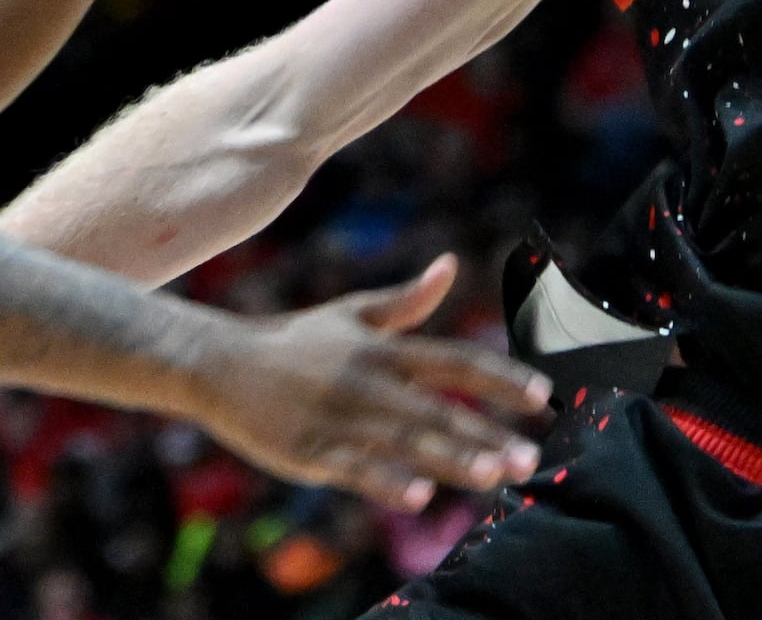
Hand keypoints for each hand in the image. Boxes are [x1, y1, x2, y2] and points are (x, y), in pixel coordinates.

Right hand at [181, 255, 551, 509]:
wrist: (220, 363)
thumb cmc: (295, 342)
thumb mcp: (351, 314)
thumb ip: (406, 301)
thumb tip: (452, 265)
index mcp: (381, 348)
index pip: (454, 361)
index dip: (499, 378)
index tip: (542, 396)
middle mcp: (366, 380)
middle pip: (437, 408)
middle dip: (486, 433)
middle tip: (531, 458)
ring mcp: (338, 417)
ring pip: (403, 441)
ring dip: (450, 459)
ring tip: (493, 476)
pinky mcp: (309, 450)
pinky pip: (354, 468)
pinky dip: (386, 480)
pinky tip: (420, 496)